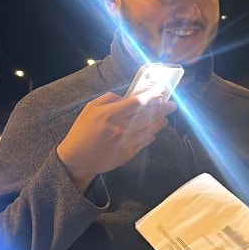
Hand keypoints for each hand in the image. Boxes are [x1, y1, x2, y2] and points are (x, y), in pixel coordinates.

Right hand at [56, 92, 176, 191]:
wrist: (76, 159)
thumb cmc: (82, 131)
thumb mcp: (90, 108)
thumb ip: (110, 99)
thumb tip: (128, 97)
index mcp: (110, 114)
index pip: (136, 102)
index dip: (151, 96)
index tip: (161, 90)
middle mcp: (120, 128)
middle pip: (147, 116)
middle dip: (162, 109)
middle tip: (172, 105)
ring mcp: (125, 142)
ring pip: (149, 130)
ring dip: (159, 122)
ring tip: (164, 118)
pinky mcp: (127, 154)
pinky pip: (144, 143)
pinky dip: (150, 136)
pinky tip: (154, 131)